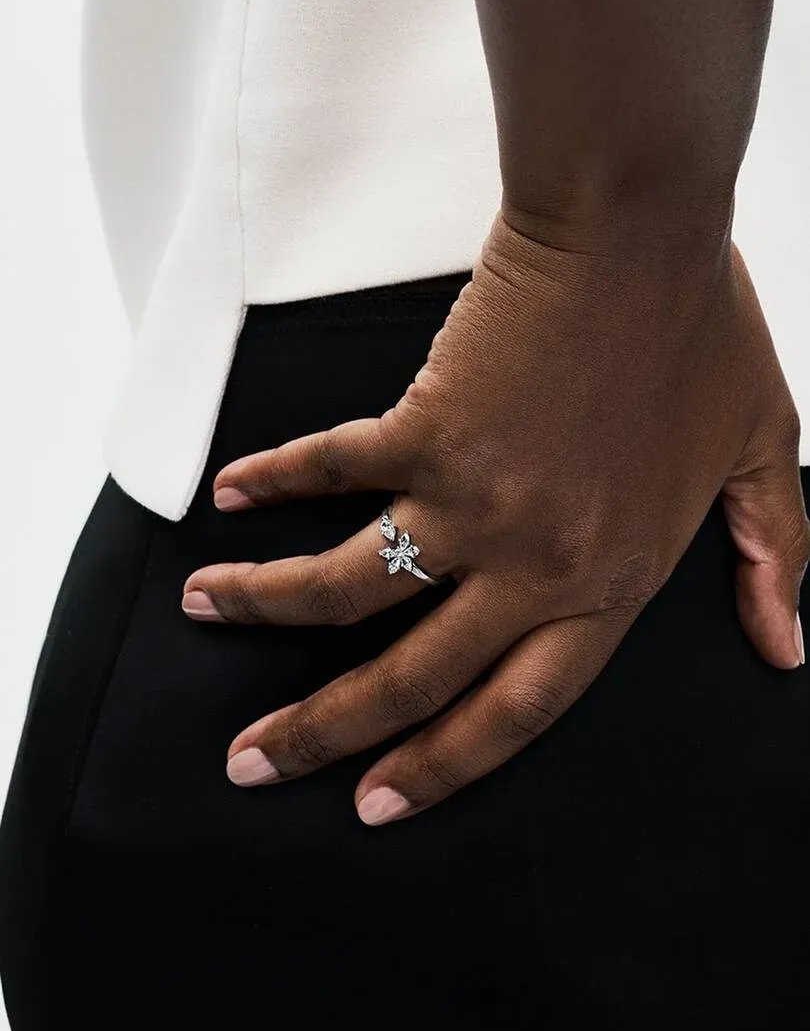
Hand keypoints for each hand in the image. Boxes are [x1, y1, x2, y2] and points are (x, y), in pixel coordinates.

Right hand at [183, 210, 808, 824]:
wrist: (640, 229)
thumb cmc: (701, 332)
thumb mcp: (762, 451)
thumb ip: (774, 554)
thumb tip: (788, 647)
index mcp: (607, 581)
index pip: (515, 710)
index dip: (443, 766)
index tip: (376, 801)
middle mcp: (530, 562)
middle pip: (409, 677)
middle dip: (323, 734)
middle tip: (254, 763)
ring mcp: (470, 498)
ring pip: (347, 587)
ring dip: (263, 605)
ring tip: (203, 610)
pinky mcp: (425, 428)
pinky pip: (333, 469)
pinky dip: (274, 480)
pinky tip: (228, 495)